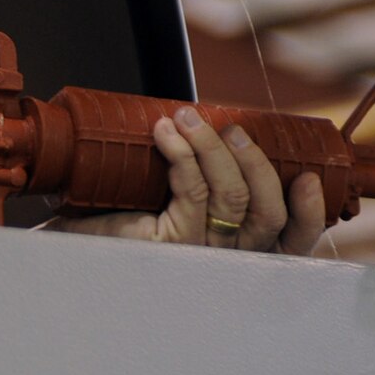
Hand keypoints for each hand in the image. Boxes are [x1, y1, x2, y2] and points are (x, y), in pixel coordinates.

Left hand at [47, 105, 327, 254]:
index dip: (309, 212)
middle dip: (255, 162)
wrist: (64, 245)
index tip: (308, 176)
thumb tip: (213, 125)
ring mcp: (197, 254)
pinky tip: (165, 131)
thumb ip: (205, 177)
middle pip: (267, 212)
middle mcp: (222, 258)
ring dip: (213, 146)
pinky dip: (182, 152)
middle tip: (232, 129)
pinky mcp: (169, 246)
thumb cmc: (115, 220)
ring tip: (187, 116)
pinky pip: (191, 190)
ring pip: (231, 197)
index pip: (290, 241)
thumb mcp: (172, 199)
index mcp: (235, 249)